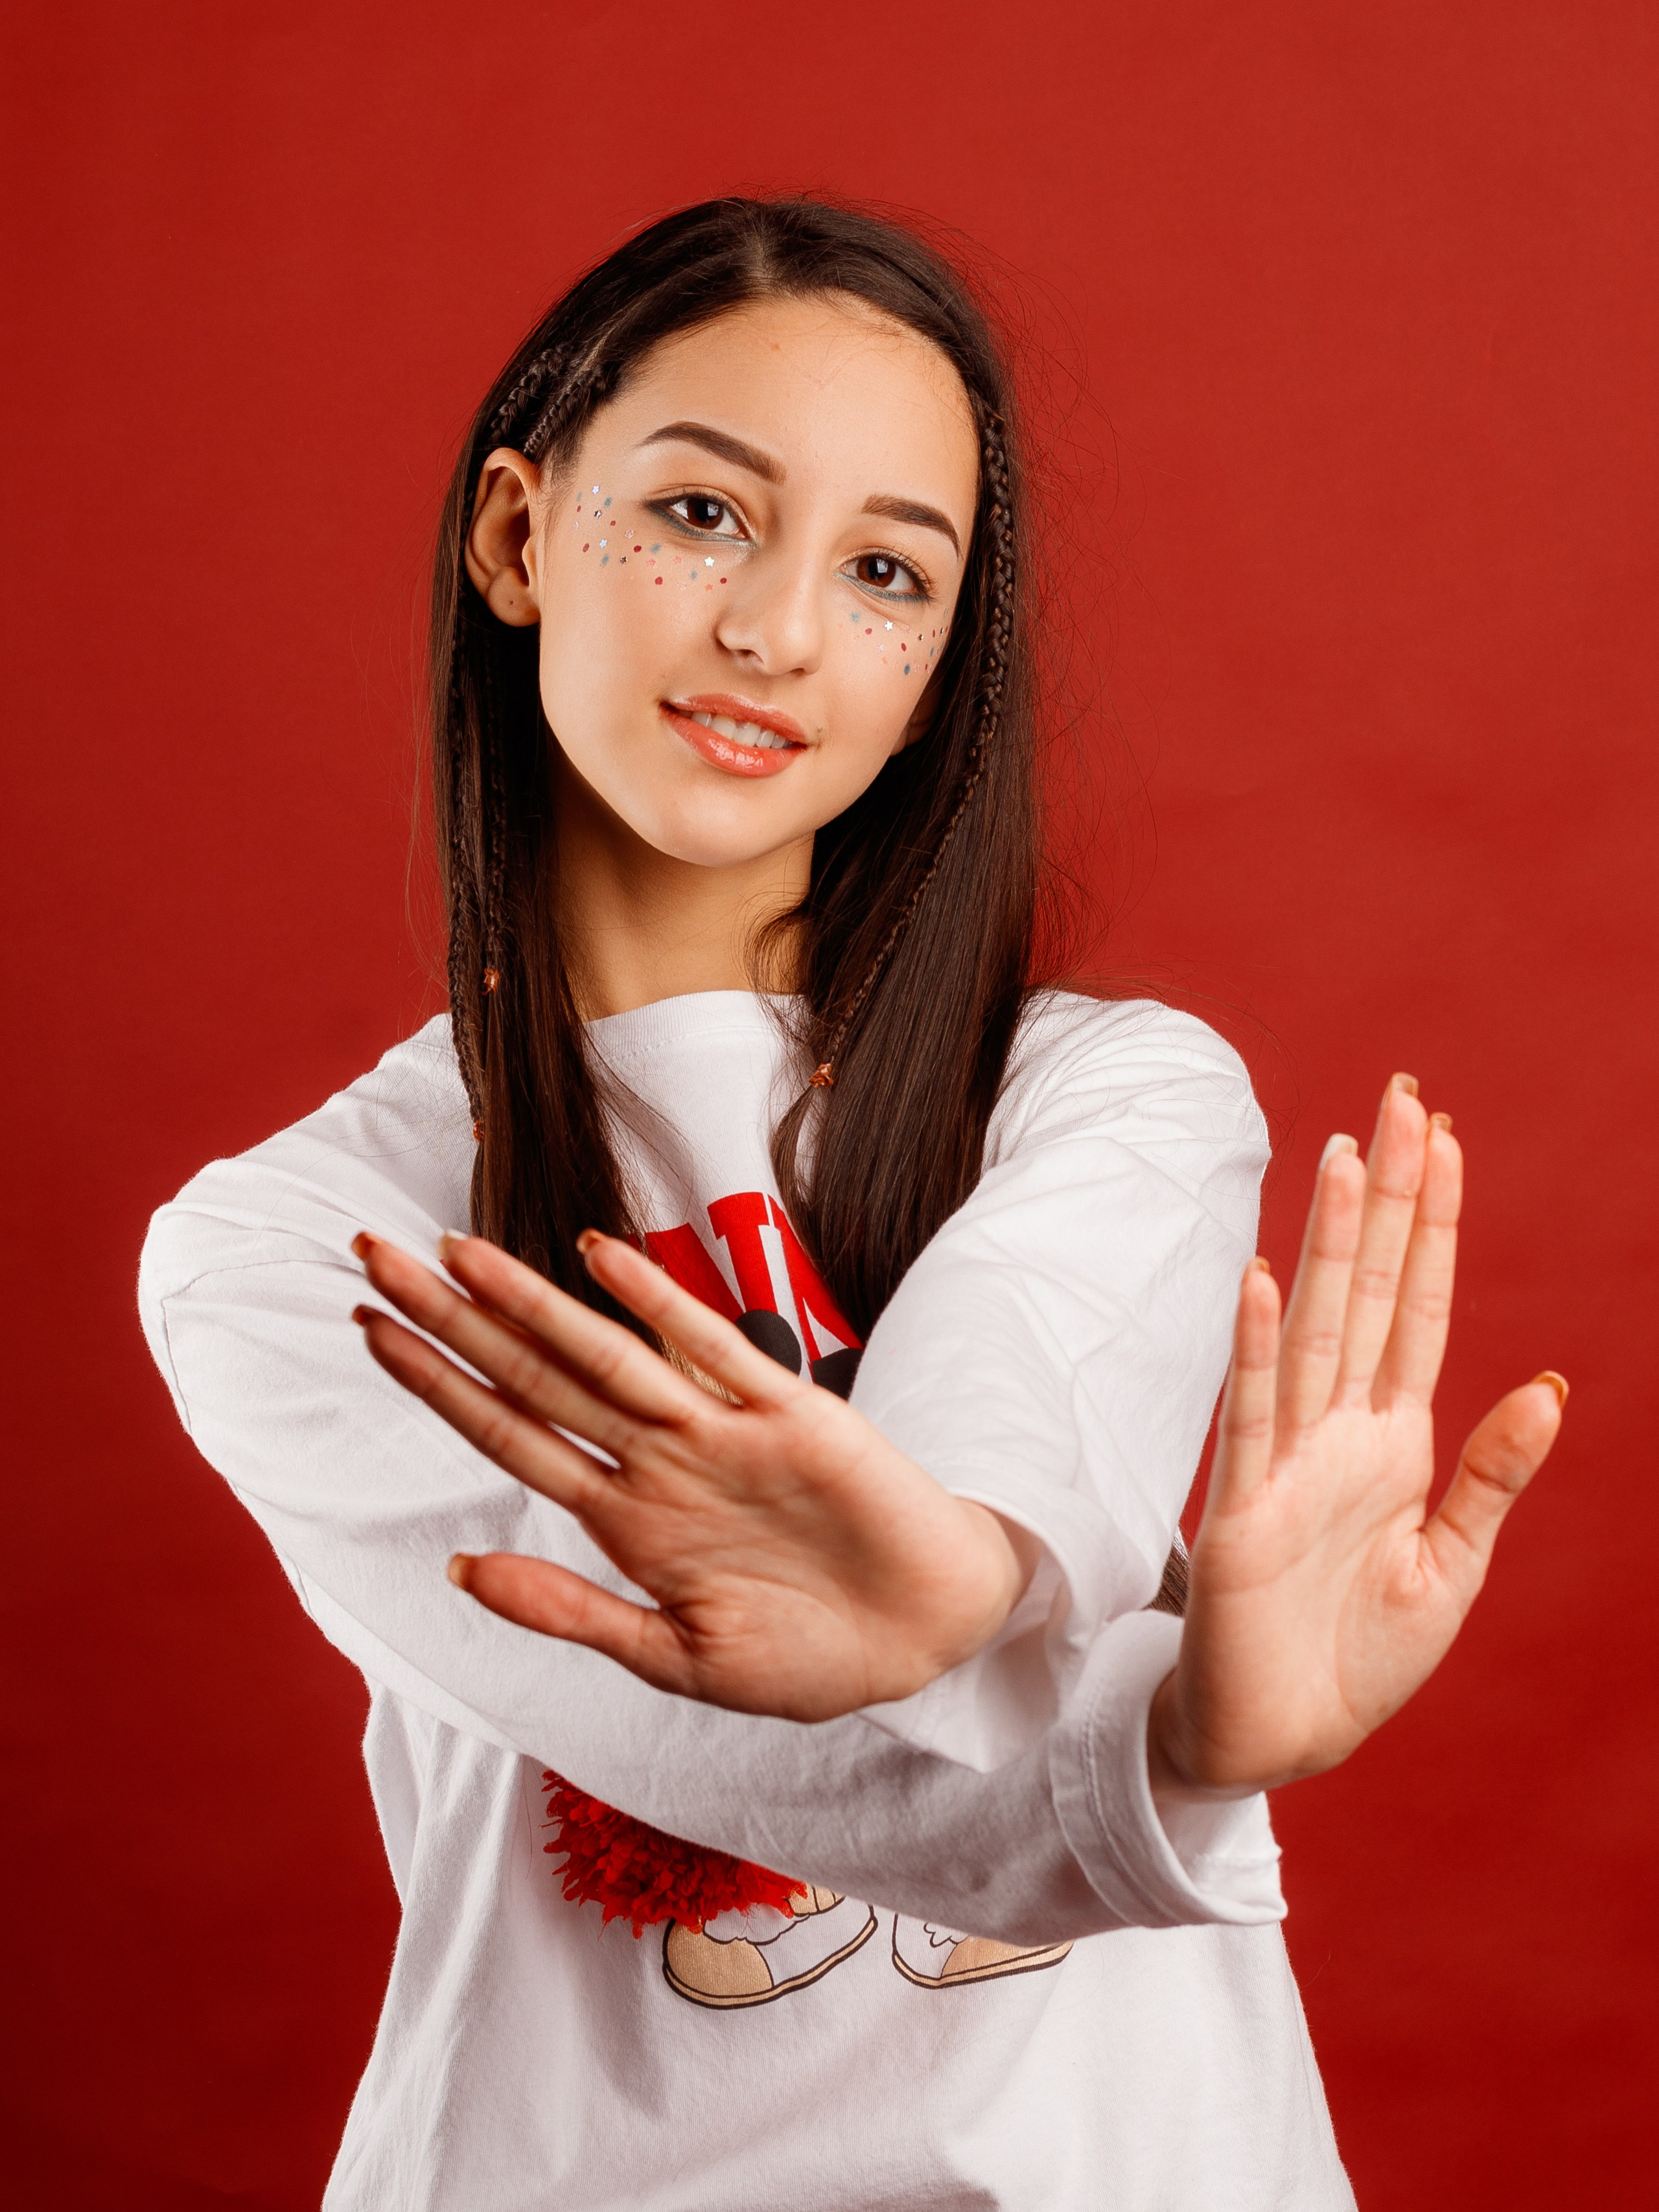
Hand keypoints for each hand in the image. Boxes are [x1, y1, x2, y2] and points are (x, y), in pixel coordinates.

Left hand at [351, 1230, 1035, 1721]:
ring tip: (454, 1251)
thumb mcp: (675, 1658)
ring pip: (602, 1354)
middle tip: (369, 1257)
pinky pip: (709, 1349)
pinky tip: (597, 1257)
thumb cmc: (806, 1655)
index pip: (509, 1432)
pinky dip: (654, 1303)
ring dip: (527, 1304)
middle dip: (450, 1319)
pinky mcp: (788, 1413)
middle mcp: (657, 1461)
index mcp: (625, 1519)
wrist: (923, 1637)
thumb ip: (569, 1610)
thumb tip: (456, 1567)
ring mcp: (718, 1431)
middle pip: (533, 1377)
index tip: (370, 1333)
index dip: (437, 1384)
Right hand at [1149, 1075, 1565, 1797]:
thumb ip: (1490, 1477)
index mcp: (1392, 1442)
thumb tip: (1552, 1387)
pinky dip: (1258, 1352)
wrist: (1280, 1740)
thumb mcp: (1452, 1568)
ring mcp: (1287, 1465)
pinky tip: (1262, 1282)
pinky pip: (1252, 1421)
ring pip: (1314, 1331)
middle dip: (1389, 1197)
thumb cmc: (1357, 1655)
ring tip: (1347, 1156)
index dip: (1432, 1226)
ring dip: (1328, 1244)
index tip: (1445, 1139)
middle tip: (1402, 1098)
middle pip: (1367, 1291)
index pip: (1415, 1310)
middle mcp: (1338, 1433)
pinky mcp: (1242, 1515)